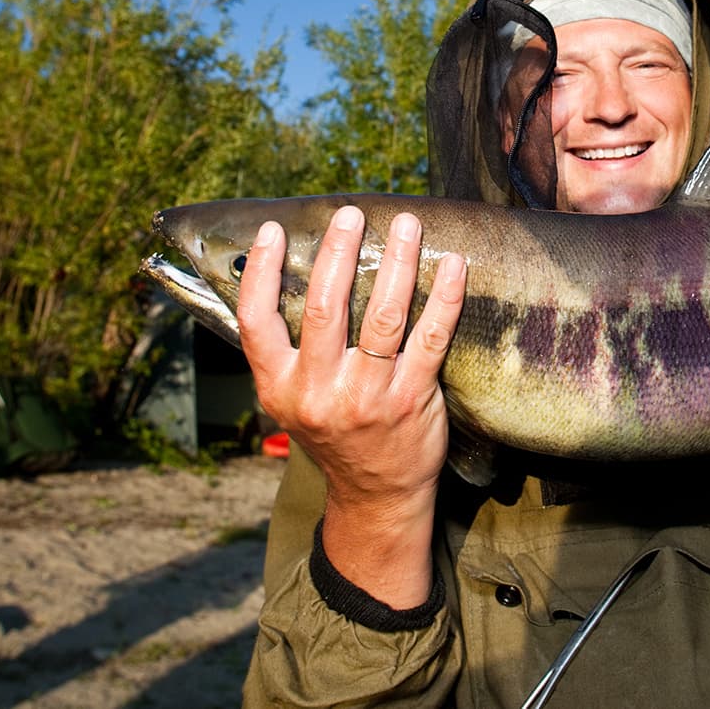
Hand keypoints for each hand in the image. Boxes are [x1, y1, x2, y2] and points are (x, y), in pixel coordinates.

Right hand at [236, 206, 466, 605]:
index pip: (256, 323)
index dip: (259, 273)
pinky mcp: (412, 400)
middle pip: (324, 309)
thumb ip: (289, 349)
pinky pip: (430, 338)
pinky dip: (444, 297)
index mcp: (280, 387)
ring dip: (398, 263)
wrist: (376, 494)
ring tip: (407, 225)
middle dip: (338, 254)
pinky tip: (453, 266)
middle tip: (351, 214)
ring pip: (383, 317)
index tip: (270, 229)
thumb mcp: (293, 399)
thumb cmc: (334, 431)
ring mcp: (368, 397)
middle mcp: (319, 392)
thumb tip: (291, 273)